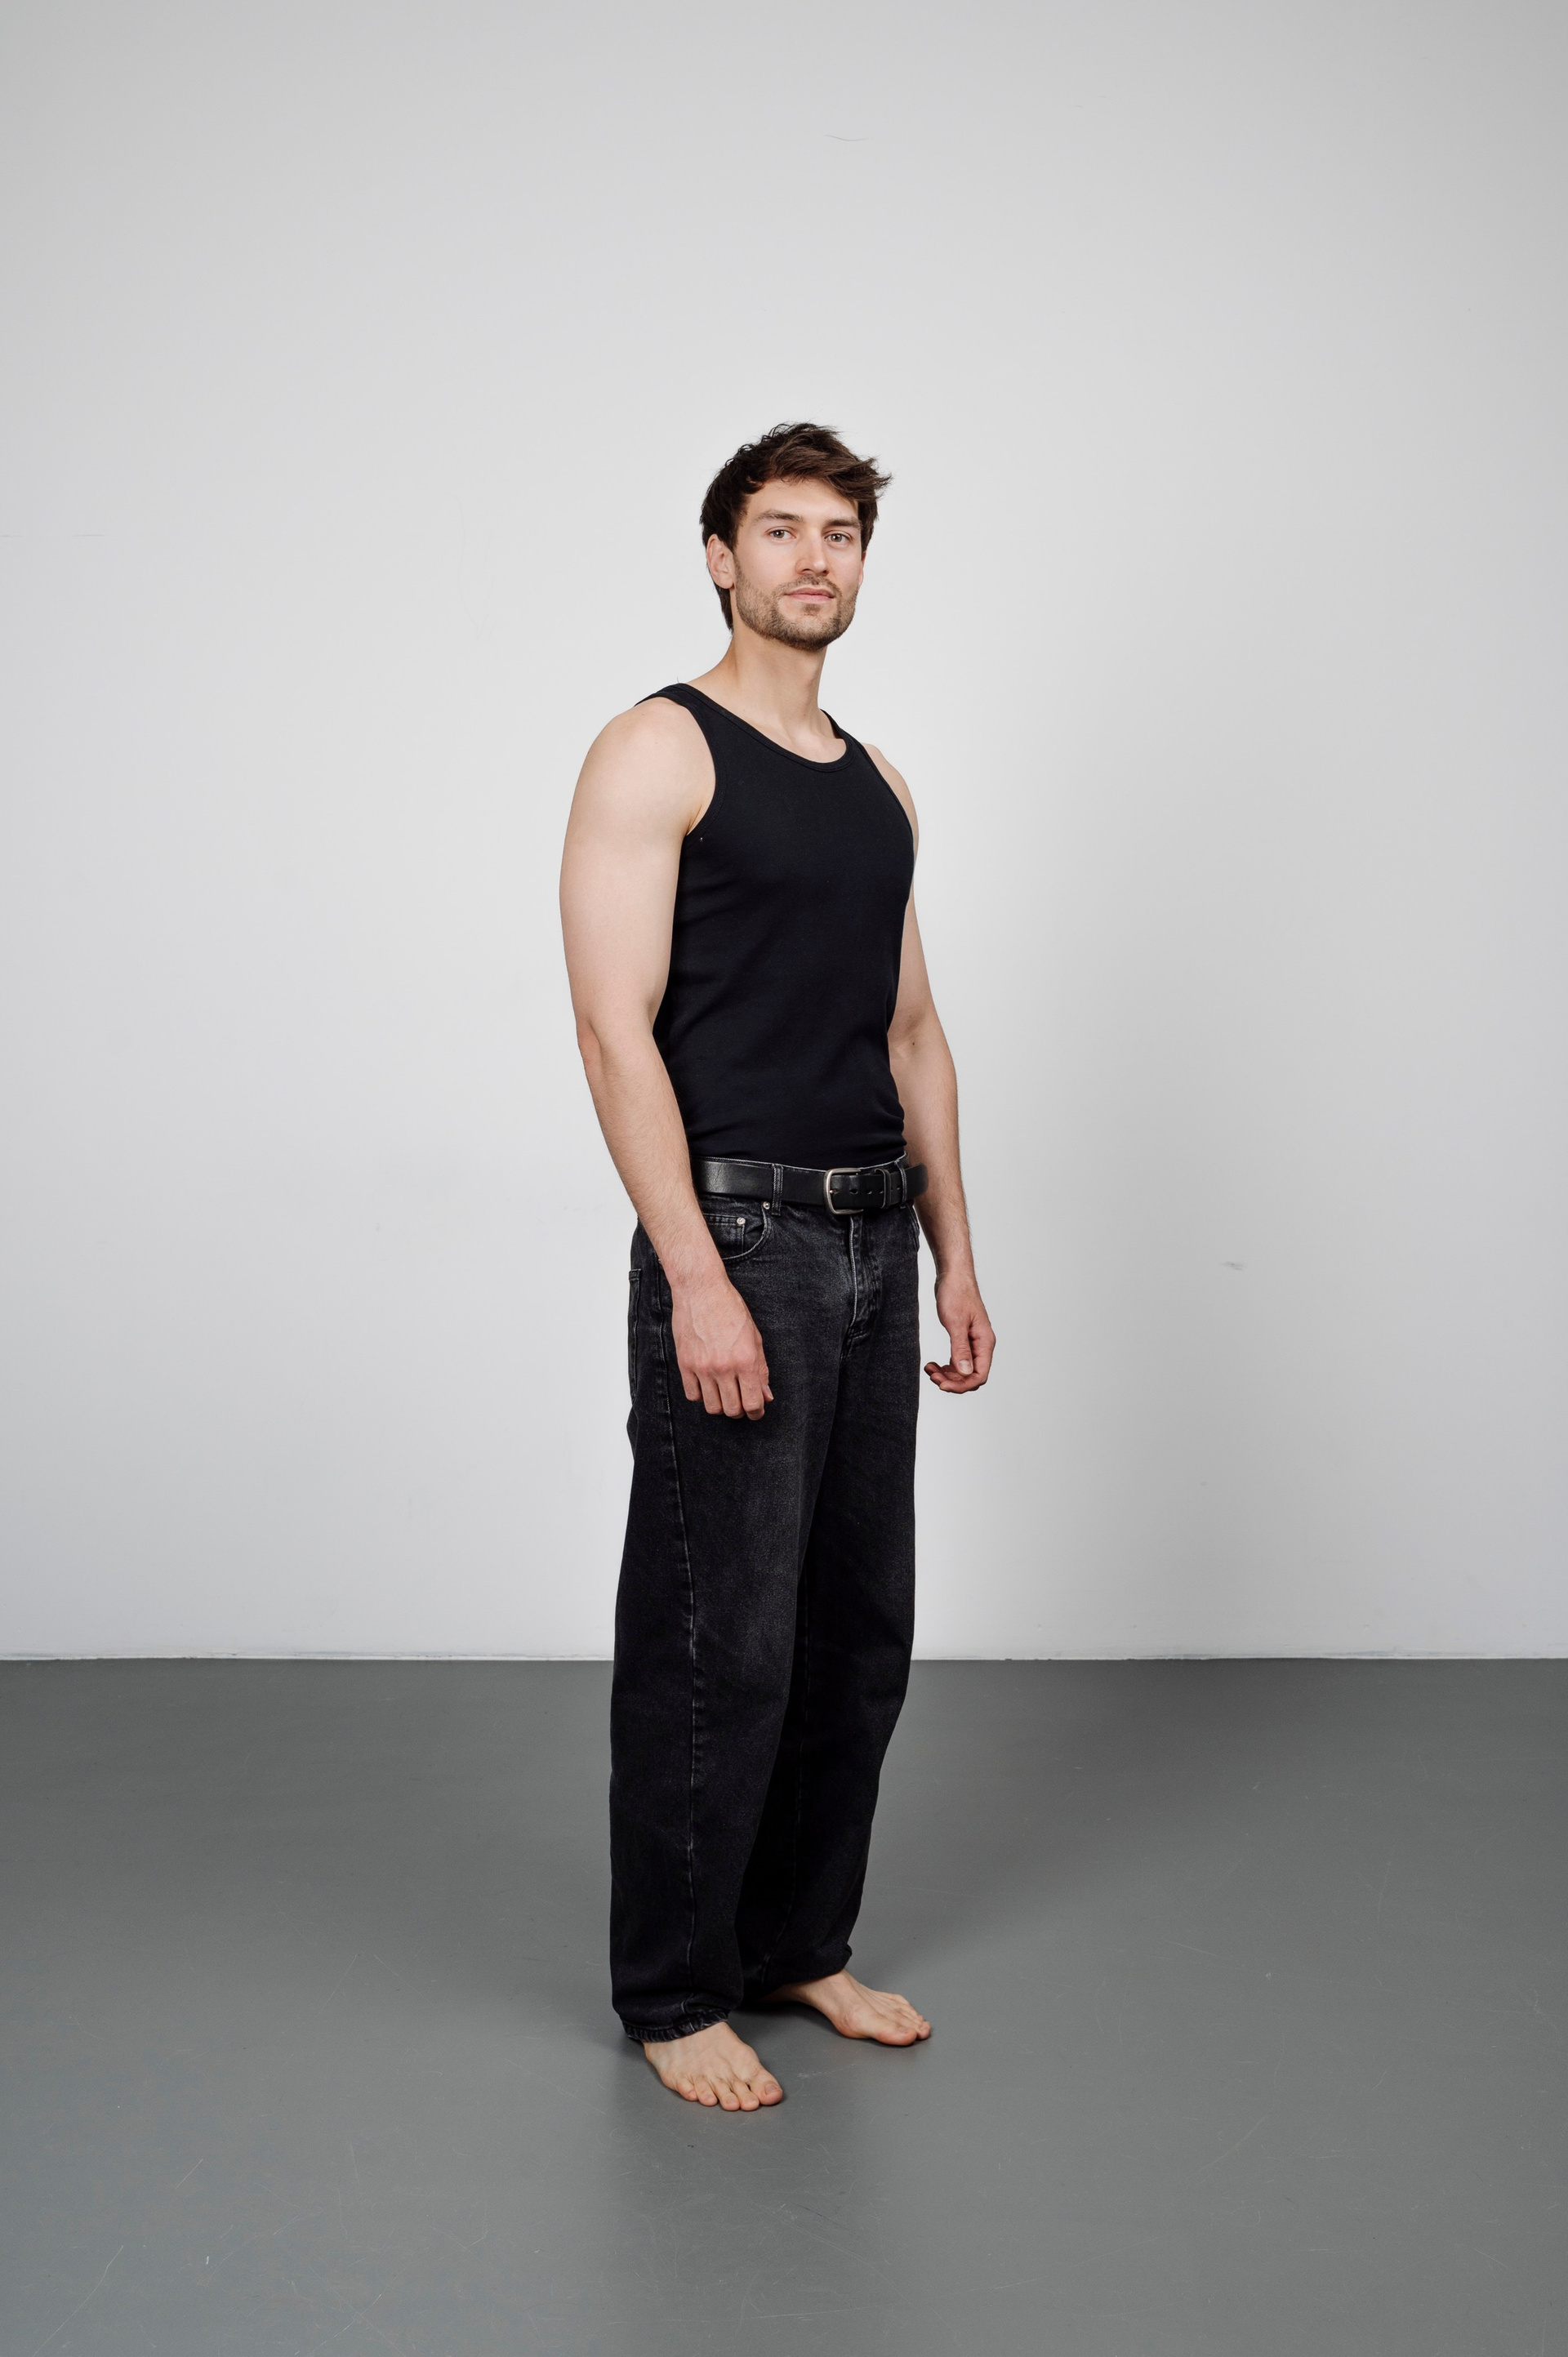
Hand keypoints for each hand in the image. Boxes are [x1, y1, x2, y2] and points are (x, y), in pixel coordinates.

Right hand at [672, 1274, 773, 1418]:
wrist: (701, 1290)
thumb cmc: (731, 1309)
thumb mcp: (754, 1337)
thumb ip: (761, 1369)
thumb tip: (766, 1396)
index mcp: (746, 1360)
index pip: (753, 1402)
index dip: (757, 1412)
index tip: (756, 1410)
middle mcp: (724, 1367)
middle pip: (732, 1410)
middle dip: (740, 1410)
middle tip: (741, 1402)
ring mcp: (702, 1367)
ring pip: (712, 1407)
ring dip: (720, 1405)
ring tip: (724, 1394)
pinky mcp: (685, 1364)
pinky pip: (693, 1395)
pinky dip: (701, 1396)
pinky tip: (707, 1385)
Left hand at [925, 1275, 994, 1393]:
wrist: (953, 1275)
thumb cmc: (956, 1293)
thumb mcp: (956, 1323)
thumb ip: (960, 1348)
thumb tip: (965, 1372)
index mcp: (984, 1342)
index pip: (979, 1375)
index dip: (962, 1385)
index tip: (942, 1385)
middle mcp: (981, 1344)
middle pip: (971, 1375)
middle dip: (952, 1381)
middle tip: (932, 1376)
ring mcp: (973, 1342)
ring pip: (963, 1370)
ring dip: (947, 1374)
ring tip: (930, 1370)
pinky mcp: (963, 1338)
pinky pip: (957, 1360)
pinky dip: (946, 1366)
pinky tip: (932, 1364)